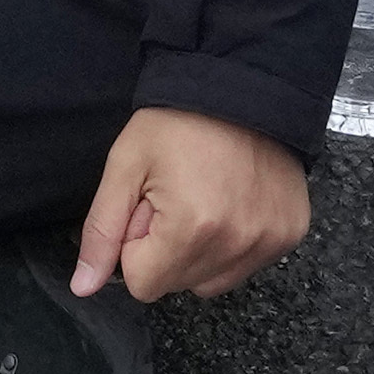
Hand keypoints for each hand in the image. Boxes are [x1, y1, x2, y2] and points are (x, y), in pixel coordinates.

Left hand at [71, 103, 310, 302]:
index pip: (143, 285)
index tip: (149, 206)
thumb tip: (83, 287)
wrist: (244, 86)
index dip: (137, 246)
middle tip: (176, 197)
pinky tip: (232, 203)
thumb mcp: (125, 165)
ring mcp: (270, 241)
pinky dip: (234, 245)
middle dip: (167, 250)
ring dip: (200, 253)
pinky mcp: (290, 233)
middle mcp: (236, 244)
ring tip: (204, 201)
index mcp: (191, 229)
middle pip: (178, 285)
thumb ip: (102, 231)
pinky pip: (247, 265)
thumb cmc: (179, 121)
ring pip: (212, 282)